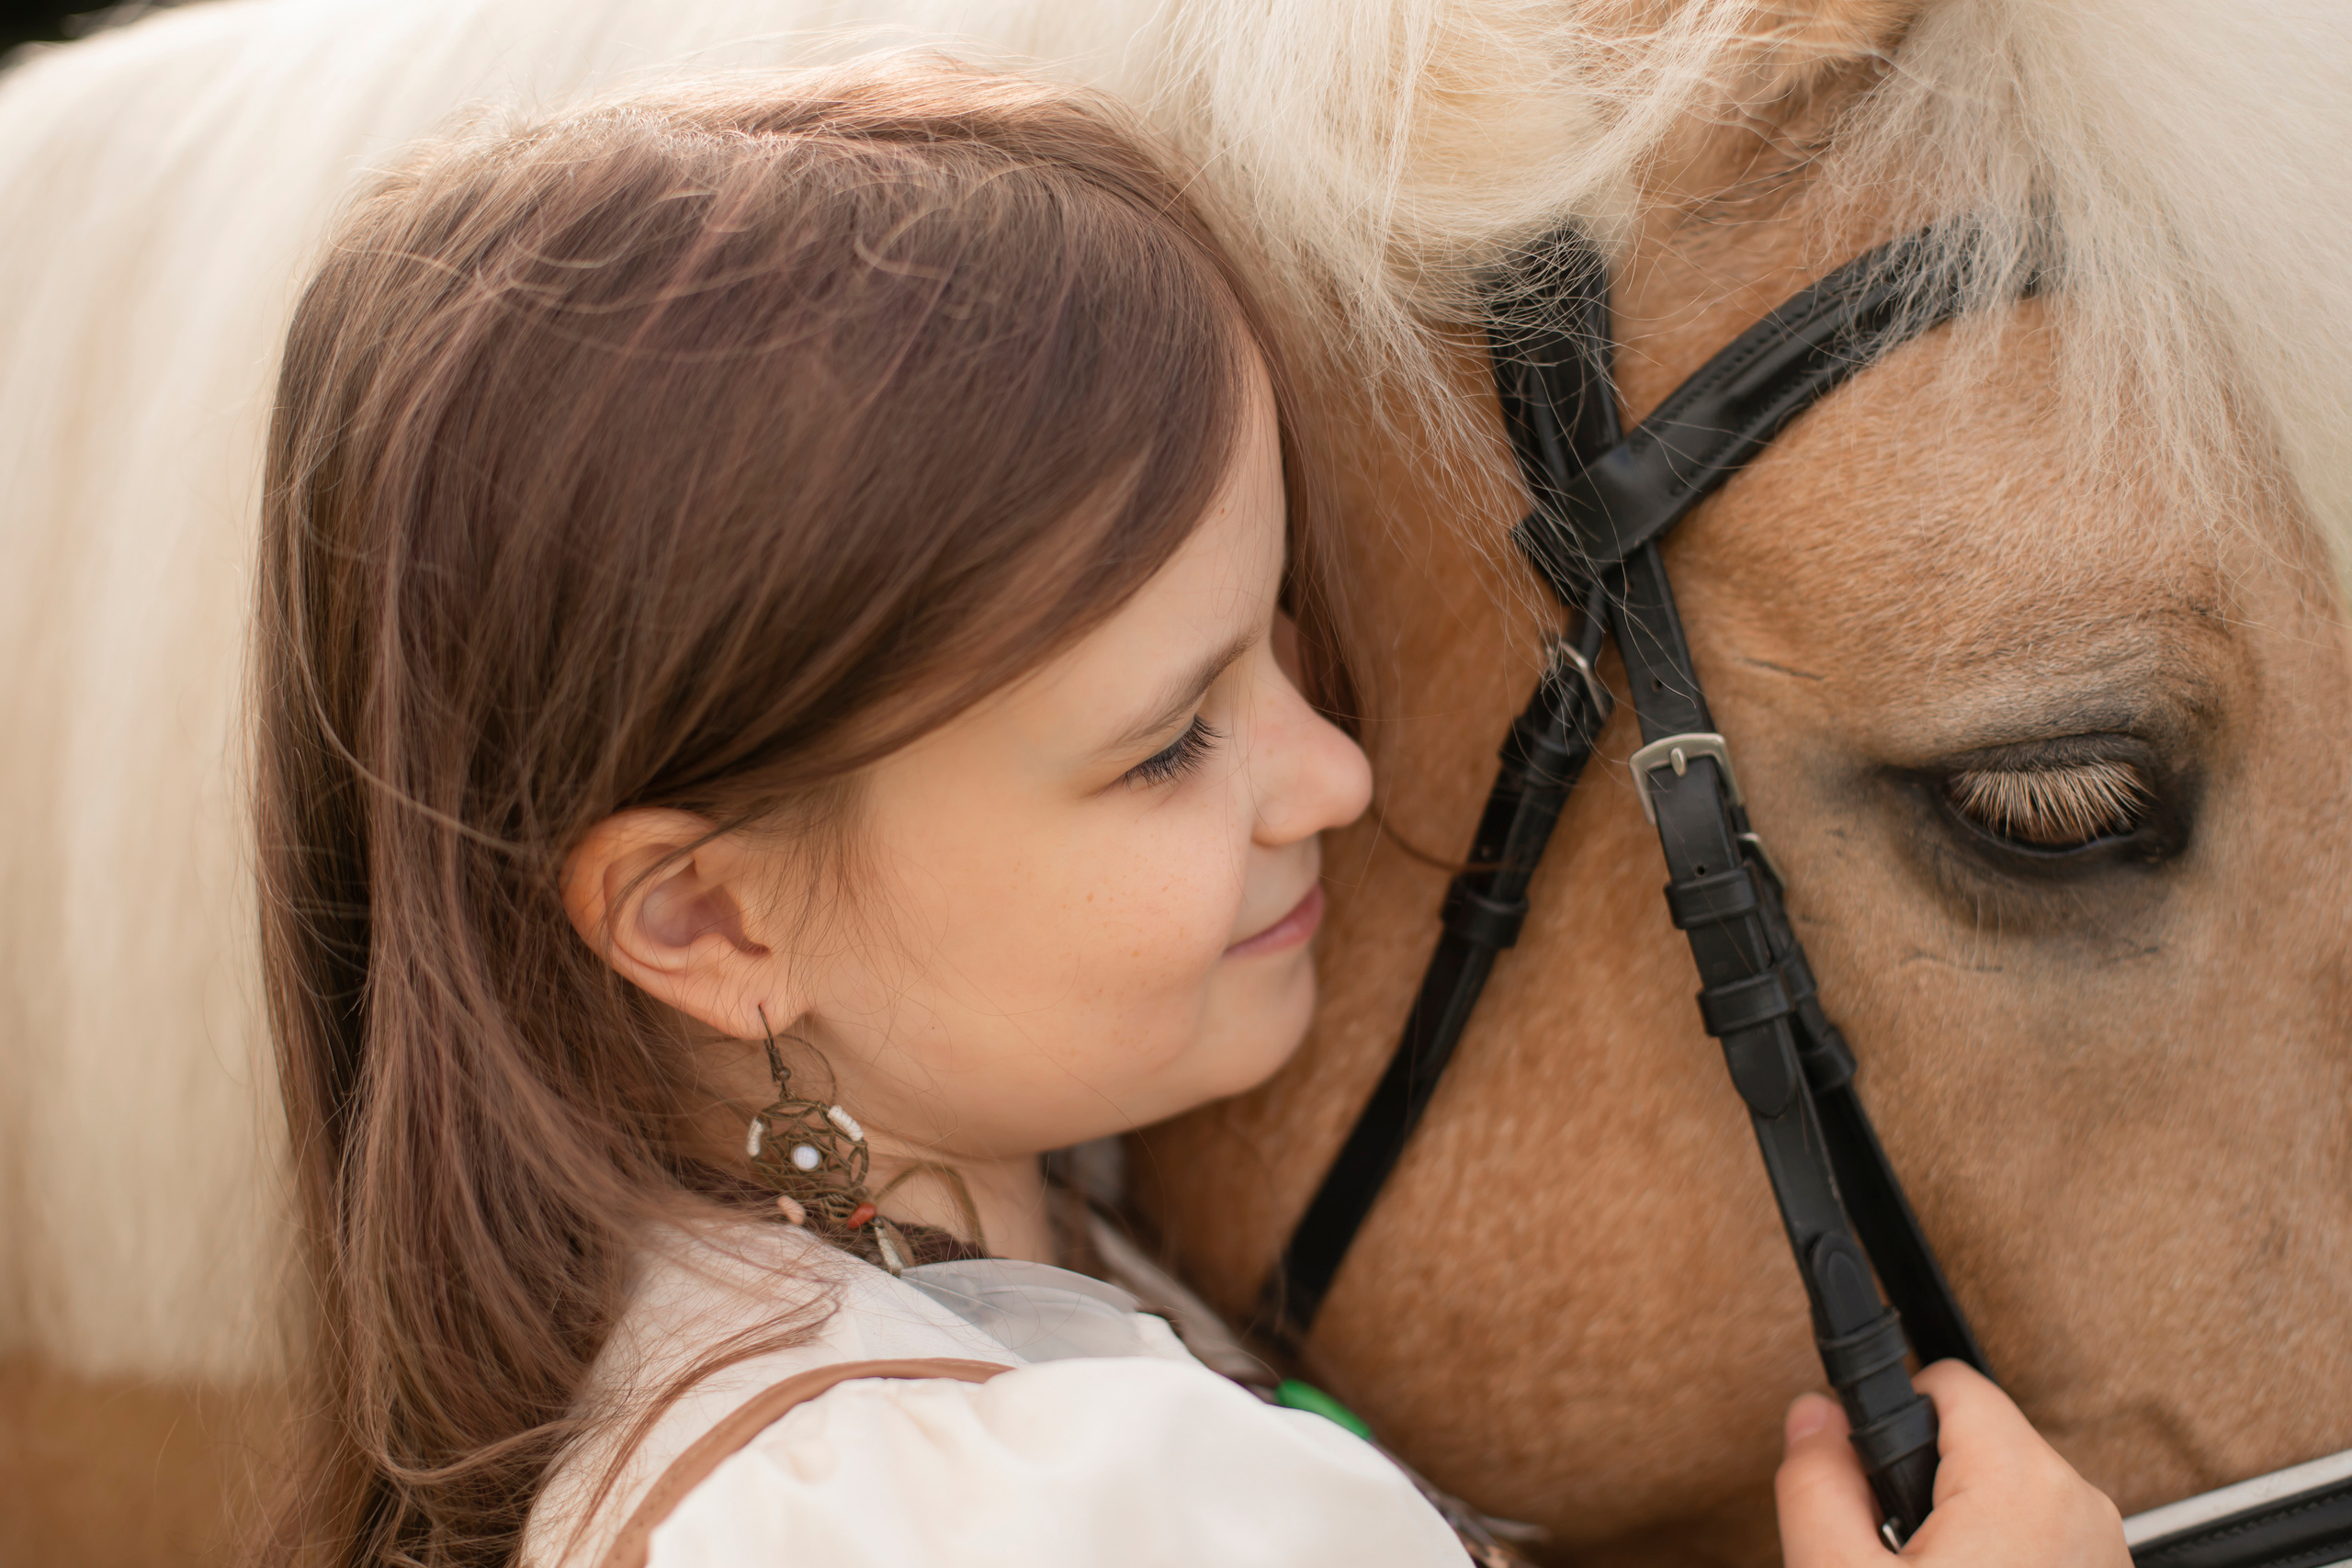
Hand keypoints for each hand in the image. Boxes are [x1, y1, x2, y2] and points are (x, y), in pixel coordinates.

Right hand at [1777, 1361, 2128, 1565]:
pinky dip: (2003, 1559)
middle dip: (1925, 1483)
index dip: (1887, 1419)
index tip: (1863, 1458)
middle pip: (1976, 1440)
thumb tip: (1813, 1418)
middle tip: (1892, 1554)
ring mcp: (2104, 1552)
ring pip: (2008, 1494)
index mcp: (2019, 1483)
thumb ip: (1817, 1483)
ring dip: (1964, 1528)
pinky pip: (2042, 1539)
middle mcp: (2080, 1505)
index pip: (1945, 1380)